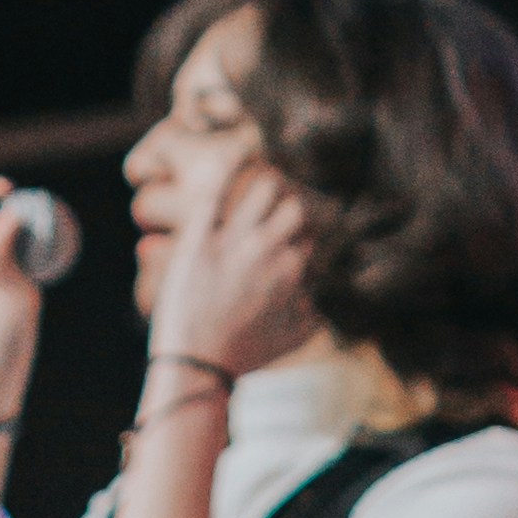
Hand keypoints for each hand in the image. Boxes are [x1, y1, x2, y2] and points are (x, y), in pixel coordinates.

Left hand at [140, 139, 325, 399]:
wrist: (195, 364)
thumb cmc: (244, 355)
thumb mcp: (294, 337)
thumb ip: (317, 312)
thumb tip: (322, 291)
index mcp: (293, 271)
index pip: (314, 237)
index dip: (308, 236)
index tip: (301, 236)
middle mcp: (269, 249)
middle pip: (296, 207)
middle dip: (295, 205)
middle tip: (285, 206)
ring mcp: (234, 241)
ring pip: (265, 190)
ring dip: (269, 185)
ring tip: (266, 182)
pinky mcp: (201, 238)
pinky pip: (217, 193)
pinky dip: (231, 168)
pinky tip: (240, 153)